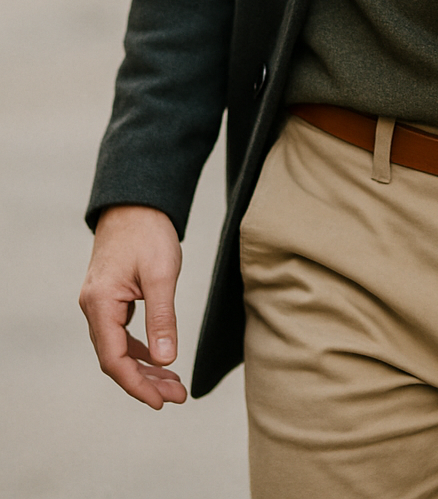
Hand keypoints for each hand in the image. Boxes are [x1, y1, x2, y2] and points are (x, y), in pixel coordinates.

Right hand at [79, 204, 186, 409]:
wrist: (136, 201)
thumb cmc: (148, 232)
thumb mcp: (162, 274)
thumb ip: (162, 318)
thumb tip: (167, 361)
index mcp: (100, 303)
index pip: (114, 359)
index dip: (137, 385)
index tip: (162, 401)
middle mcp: (93, 307)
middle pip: (115, 359)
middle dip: (145, 382)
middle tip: (177, 397)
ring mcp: (99, 302)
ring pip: (118, 348)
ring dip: (144, 368)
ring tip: (174, 384)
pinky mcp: (109, 297)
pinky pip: (121, 334)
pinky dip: (140, 349)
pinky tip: (159, 358)